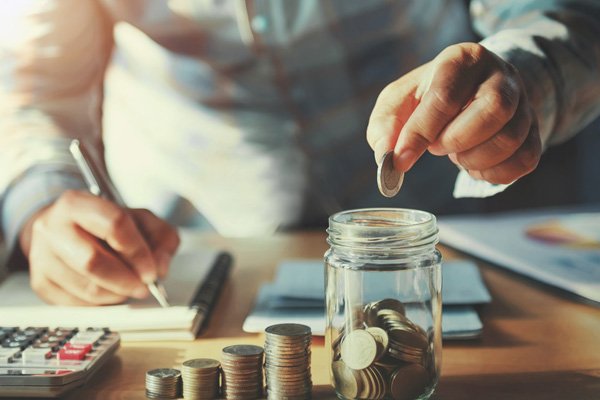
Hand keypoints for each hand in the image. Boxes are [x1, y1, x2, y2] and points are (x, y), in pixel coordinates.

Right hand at [19, 190, 179, 304]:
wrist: (67, 229)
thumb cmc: (106, 225)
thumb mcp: (141, 220)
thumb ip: (161, 238)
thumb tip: (160, 268)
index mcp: (78, 203)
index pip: (114, 224)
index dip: (138, 252)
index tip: (152, 270)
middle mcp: (52, 226)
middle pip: (93, 260)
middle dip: (125, 279)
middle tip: (143, 286)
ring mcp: (42, 256)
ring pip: (86, 288)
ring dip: (116, 294)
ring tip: (128, 287)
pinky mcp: (40, 282)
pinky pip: (76, 304)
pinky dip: (101, 304)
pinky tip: (111, 292)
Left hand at [367, 42, 541, 183]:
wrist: (472, 89)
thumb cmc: (429, 95)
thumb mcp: (400, 100)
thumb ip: (386, 125)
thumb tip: (387, 154)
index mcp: (462, 60)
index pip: (445, 98)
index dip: (420, 134)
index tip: (400, 160)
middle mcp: (501, 76)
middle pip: (493, 111)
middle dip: (455, 140)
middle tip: (436, 146)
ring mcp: (524, 103)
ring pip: (510, 139)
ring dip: (473, 159)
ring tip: (455, 152)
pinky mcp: (534, 130)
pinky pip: (524, 161)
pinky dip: (493, 173)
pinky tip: (474, 164)